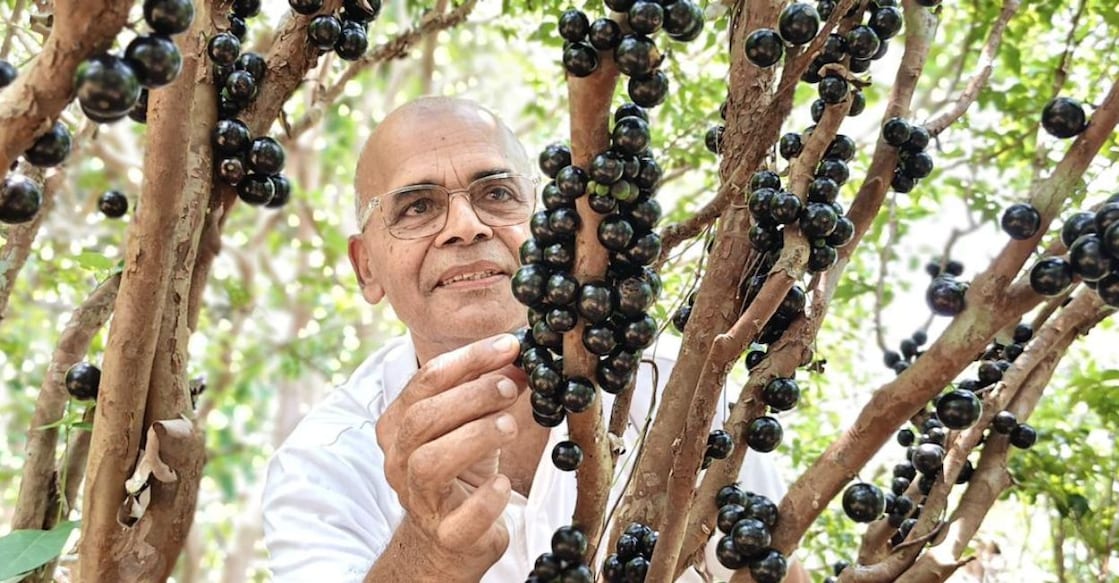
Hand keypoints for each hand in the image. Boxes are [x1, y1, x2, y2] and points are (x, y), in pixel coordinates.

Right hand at [376, 333, 526, 572]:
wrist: (451, 537)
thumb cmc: (462, 469)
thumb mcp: (470, 423)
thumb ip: (486, 389)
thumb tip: (517, 356)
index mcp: (398, 425)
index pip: (425, 381)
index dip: (469, 359)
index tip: (510, 345)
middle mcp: (398, 461)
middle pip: (422, 419)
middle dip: (471, 396)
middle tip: (511, 386)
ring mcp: (418, 501)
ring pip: (429, 463)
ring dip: (475, 437)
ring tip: (510, 426)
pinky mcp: (445, 536)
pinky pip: (459, 520)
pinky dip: (484, 499)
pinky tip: (503, 484)